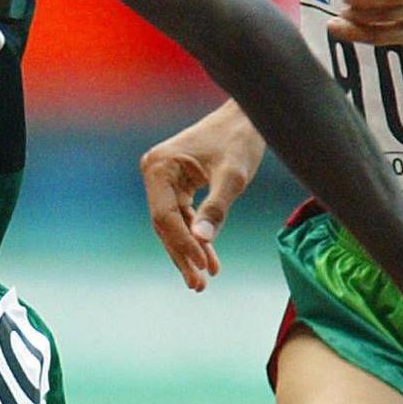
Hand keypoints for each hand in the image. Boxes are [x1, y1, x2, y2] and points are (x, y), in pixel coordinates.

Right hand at [140, 107, 264, 290]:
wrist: (247, 117)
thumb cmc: (240, 141)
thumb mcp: (233, 176)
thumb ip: (217, 208)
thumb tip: (202, 240)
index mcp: (160, 166)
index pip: (165, 216)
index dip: (182, 245)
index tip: (202, 268)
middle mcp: (155, 171)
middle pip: (165, 224)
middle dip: (182, 254)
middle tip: (199, 286)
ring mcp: (163, 177)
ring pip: (173, 224)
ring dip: (189, 250)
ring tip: (204, 279)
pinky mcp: (176, 182)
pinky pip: (182, 215)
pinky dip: (195, 236)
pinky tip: (209, 259)